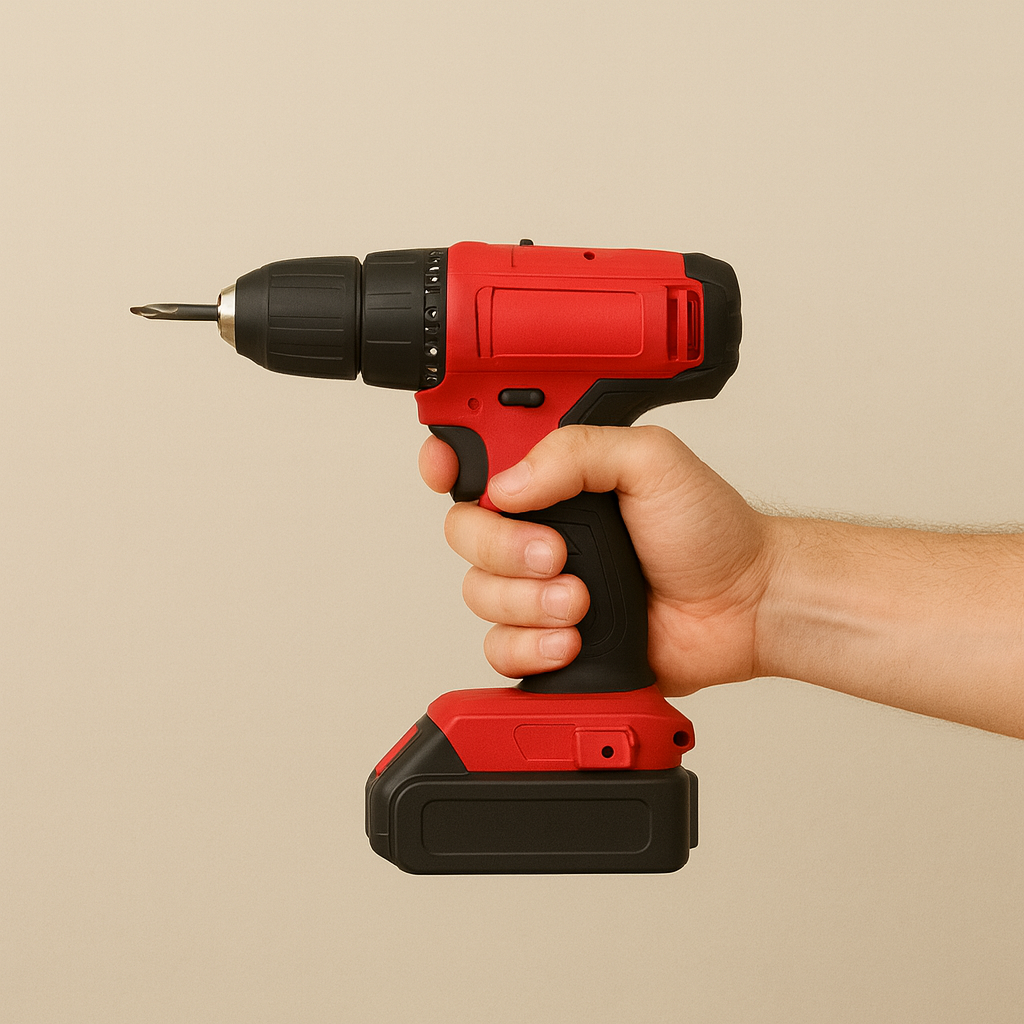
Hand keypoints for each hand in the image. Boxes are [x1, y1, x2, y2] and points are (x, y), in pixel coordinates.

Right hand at [418, 424, 774, 695]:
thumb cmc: (707, 530)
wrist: (740, 605)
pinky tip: (571, 638)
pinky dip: (530, 645)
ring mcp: (540, 583)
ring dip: (527, 601)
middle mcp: (539, 525)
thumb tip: (508, 483)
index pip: (476, 457)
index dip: (447, 461)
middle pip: (464, 530)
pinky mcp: (548, 635)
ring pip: (478, 592)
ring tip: (581, 602)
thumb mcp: (651, 460)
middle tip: (557, 554)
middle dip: (502, 547)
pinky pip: (499, 646)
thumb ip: (577, 452)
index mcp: (556, 474)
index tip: (446, 470)